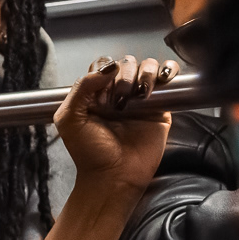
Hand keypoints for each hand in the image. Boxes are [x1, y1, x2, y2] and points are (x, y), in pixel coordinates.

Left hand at [55, 55, 177, 196]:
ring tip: (140, 95)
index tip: (104, 90)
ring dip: (145, 72)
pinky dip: (168, 70)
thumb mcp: (70, 119)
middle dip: (125, 74)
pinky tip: (161, 81)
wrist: (114, 176)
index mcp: (95, 95)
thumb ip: (81, 88)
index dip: (106, 70)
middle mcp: (118, 94)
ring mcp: (140, 99)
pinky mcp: (160, 107)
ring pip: (147, 66)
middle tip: (121, 100)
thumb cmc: (89, 153)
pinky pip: (168, 78)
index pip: (104, 65)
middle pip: (126, 63)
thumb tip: (109, 67)